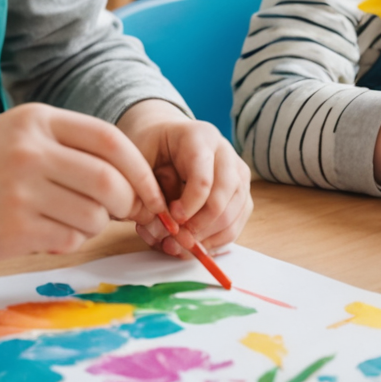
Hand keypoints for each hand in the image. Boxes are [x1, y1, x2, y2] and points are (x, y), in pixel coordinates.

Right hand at [0, 103, 162, 261]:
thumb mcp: (22, 135)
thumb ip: (74, 148)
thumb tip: (135, 183)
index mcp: (38, 121)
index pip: (112, 142)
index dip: (140, 170)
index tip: (149, 190)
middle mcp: (30, 152)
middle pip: (110, 182)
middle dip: (126, 203)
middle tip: (122, 213)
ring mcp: (19, 192)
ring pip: (93, 216)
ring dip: (94, 225)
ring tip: (70, 220)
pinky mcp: (11, 230)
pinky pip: (68, 240)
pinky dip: (70, 241)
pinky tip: (47, 234)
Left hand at [117, 99, 253, 253]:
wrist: (162, 140)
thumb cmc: (150, 149)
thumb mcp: (139, 161)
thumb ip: (150, 191)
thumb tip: (165, 228)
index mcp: (200, 137)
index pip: (203, 179)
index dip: (188, 206)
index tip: (171, 219)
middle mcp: (225, 153)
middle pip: (222, 200)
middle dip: (197, 227)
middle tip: (173, 238)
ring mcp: (237, 174)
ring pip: (231, 216)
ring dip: (204, 238)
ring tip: (176, 244)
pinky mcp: (241, 194)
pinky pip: (235, 225)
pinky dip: (213, 241)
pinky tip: (190, 243)